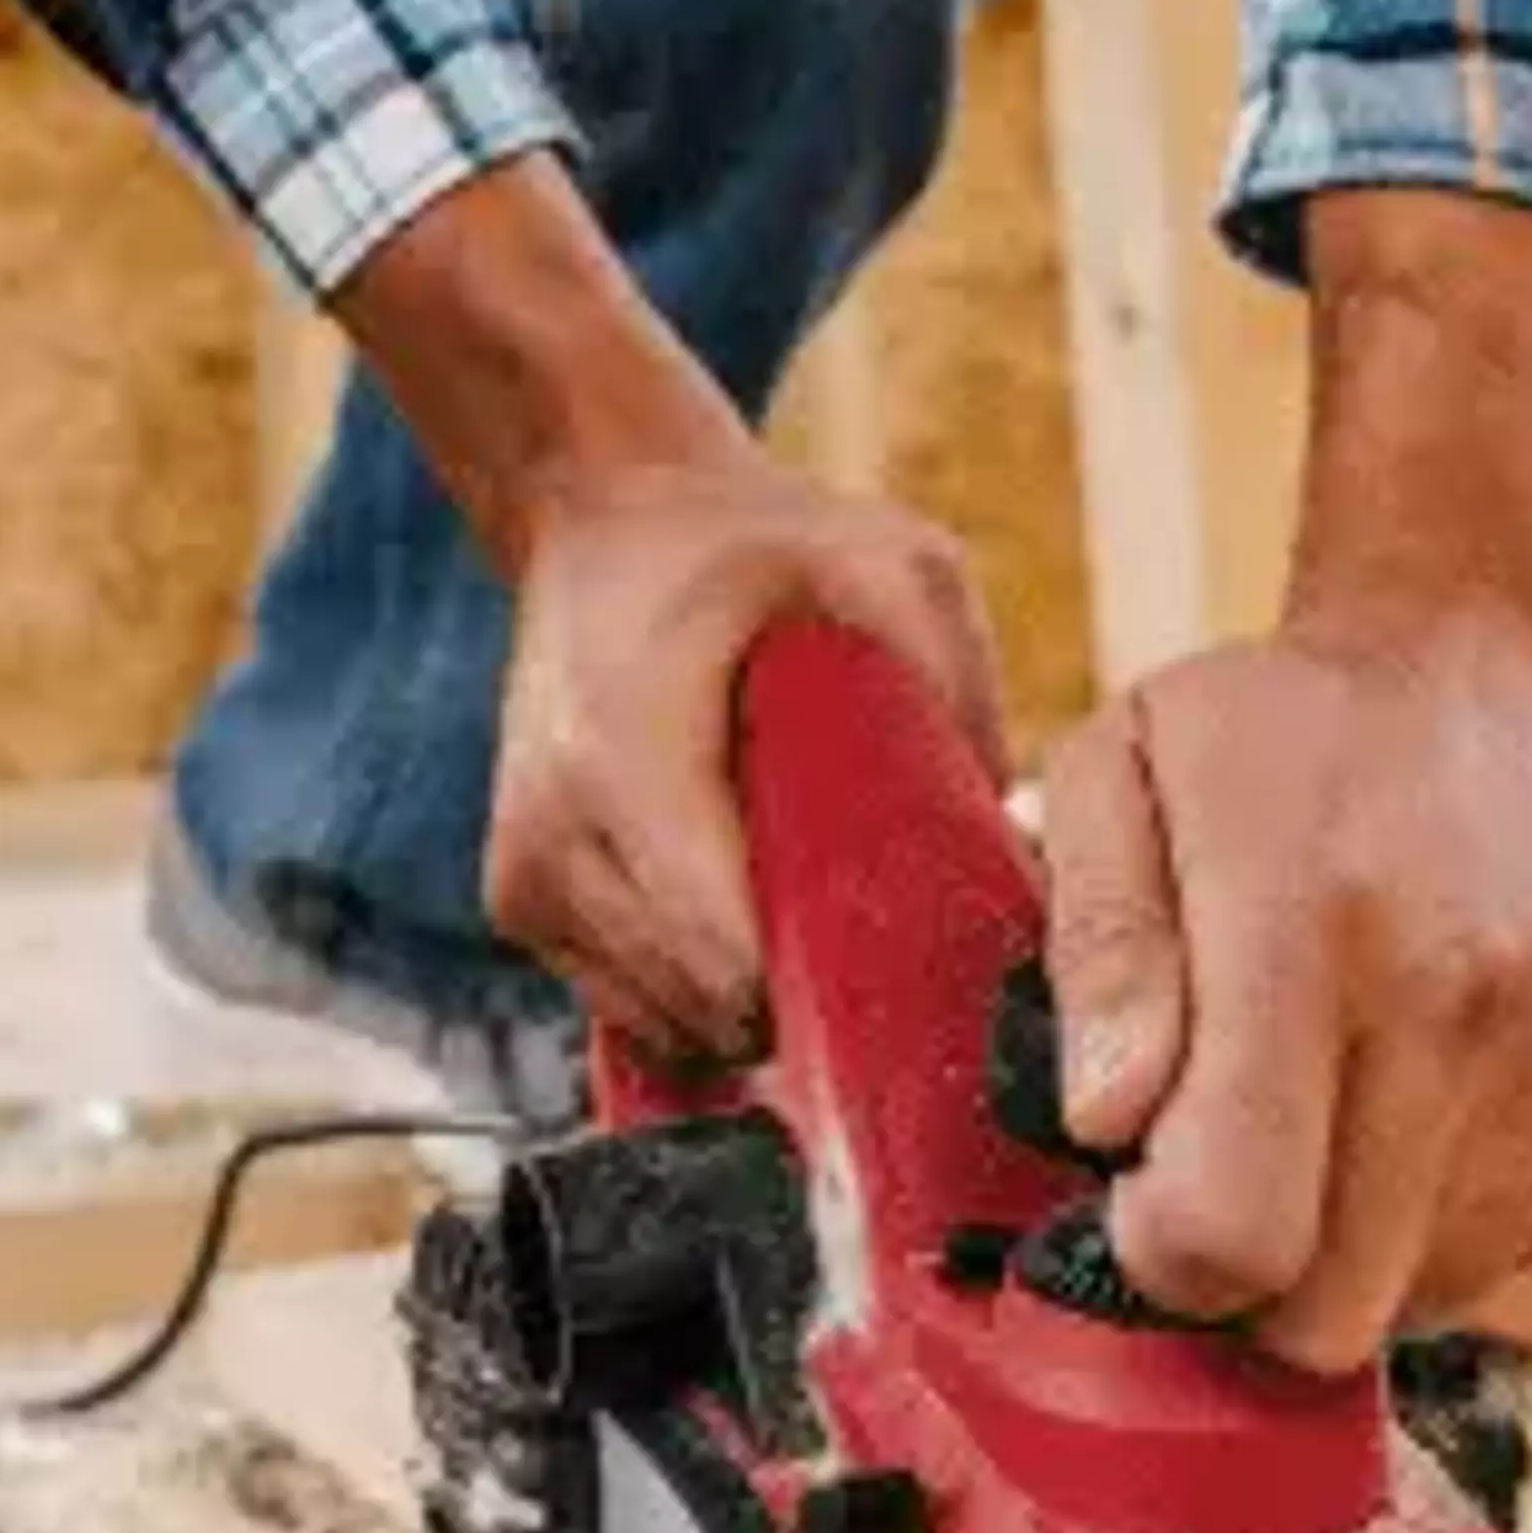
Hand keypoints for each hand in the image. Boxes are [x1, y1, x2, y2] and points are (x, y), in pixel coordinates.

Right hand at [333, 159, 1008, 1069]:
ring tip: (806, 909)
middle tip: (879, 932)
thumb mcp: (882, 557)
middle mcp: (554, 832)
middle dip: (806, 1002)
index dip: (835, 991)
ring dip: (748, 1003)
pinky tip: (741, 911)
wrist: (601, 506)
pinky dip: (693, 986)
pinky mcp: (515, 899)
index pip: (729, 958)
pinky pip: (627, 1004)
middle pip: (707, 1009)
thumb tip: (1016, 827)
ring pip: (665, 1025)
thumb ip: (952, 673)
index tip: (909, 962)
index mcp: (627, 756)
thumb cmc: (749, 539)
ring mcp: (523, 877)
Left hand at [1039, 609, 1531, 1370]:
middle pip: (1333, 1313)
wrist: (1498, 647)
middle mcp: (1465, 1002)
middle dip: (1254, 1282)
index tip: (1141, 1191)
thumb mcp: (1121, 770)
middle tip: (1228, 1169)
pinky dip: (1467, 1206)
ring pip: (1440, 1293)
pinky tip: (1436, 1084)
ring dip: (1364, 1244)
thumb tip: (1104, 1125)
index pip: (1231, 1230)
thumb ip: (1100, 954)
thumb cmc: (1278, 728)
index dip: (1159, 1256)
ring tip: (1337, 1104)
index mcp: (1307, 925)